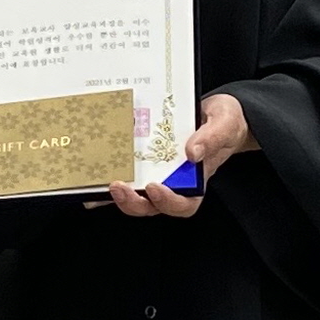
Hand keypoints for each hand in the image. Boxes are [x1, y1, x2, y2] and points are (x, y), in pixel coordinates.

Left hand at [103, 92, 252, 220]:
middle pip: (152, 206)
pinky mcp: (143, 162)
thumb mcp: (225, 123)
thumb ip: (212, 137)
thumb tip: (192, 152)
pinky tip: (93, 175)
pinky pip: (126, 175)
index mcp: (197, 181)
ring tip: (103, 182)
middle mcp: (174, 183)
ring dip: (118, 194)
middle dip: (134, 202)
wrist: (217, 113)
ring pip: (136, 195)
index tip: (156, 187)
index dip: (168, 202)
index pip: (184, 204)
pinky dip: (108, 179)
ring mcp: (157, 174)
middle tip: (119, 188)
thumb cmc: (225, 122)